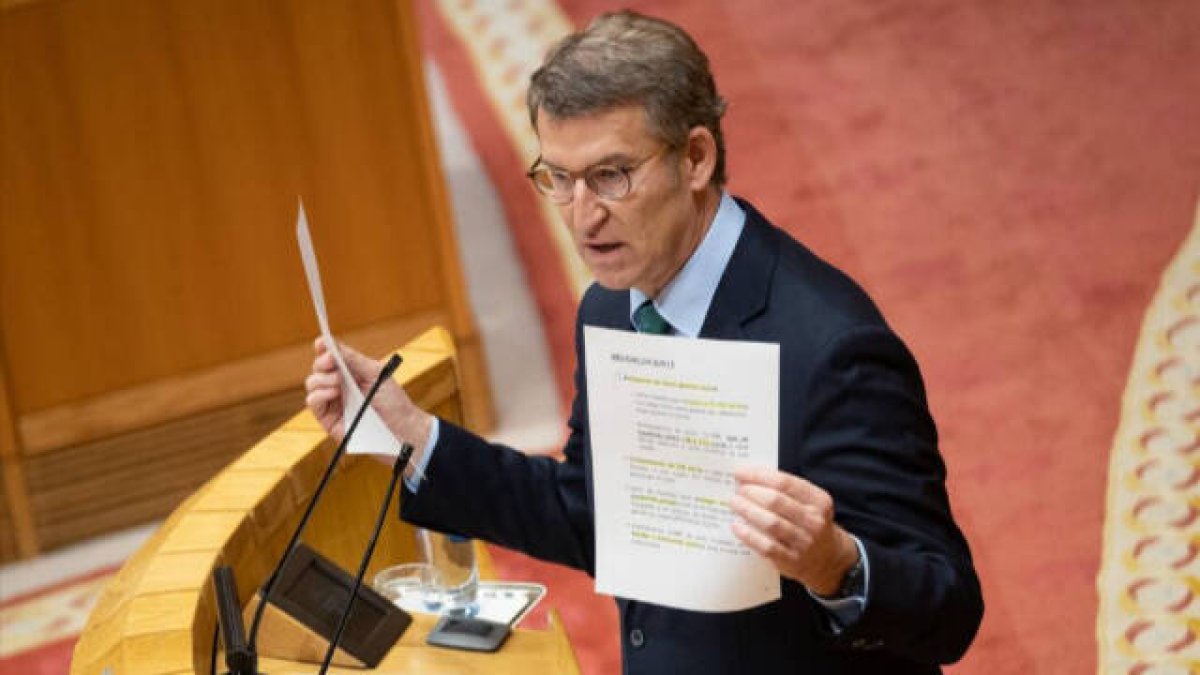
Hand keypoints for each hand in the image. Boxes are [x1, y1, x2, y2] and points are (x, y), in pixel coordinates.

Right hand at [303, 338, 432, 456]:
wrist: (402, 429)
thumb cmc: (393, 401)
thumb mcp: (375, 374)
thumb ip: (353, 359)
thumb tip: (330, 345)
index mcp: (351, 372)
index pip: (331, 357)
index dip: (323, 348)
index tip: (321, 342)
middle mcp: (339, 385)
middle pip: (318, 368)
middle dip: (322, 361)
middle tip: (331, 360)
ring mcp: (332, 402)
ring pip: (312, 383)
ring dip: (322, 378)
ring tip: (338, 381)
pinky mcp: (328, 420)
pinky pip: (313, 402)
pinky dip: (319, 393)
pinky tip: (334, 392)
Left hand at [730, 467, 858, 595]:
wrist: (828, 558)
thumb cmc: (810, 523)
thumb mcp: (811, 503)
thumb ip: (787, 490)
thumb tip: (750, 478)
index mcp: (819, 500)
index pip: (785, 482)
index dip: (759, 476)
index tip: (740, 472)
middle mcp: (814, 521)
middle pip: (776, 501)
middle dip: (752, 492)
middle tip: (737, 490)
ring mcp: (803, 542)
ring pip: (771, 523)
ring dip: (748, 510)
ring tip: (734, 503)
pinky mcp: (791, 560)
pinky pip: (767, 546)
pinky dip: (749, 535)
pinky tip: (737, 526)